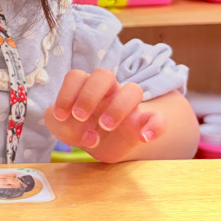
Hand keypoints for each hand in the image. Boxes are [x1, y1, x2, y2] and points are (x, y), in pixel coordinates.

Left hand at [45, 69, 166, 163]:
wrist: (99, 146)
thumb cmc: (78, 128)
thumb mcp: (63, 129)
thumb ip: (63, 125)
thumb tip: (87, 133)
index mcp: (85, 87)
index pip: (77, 76)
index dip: (67, 93)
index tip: (61, 115)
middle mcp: (108, 91)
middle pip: (104, 75)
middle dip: (89, 95)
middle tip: (80, 116)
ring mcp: (128, 105)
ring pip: (133, 89)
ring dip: (118, 107)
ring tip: (105, 126)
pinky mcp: (144, 123)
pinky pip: (159, 118)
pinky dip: (155, 126)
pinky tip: (144, 138)